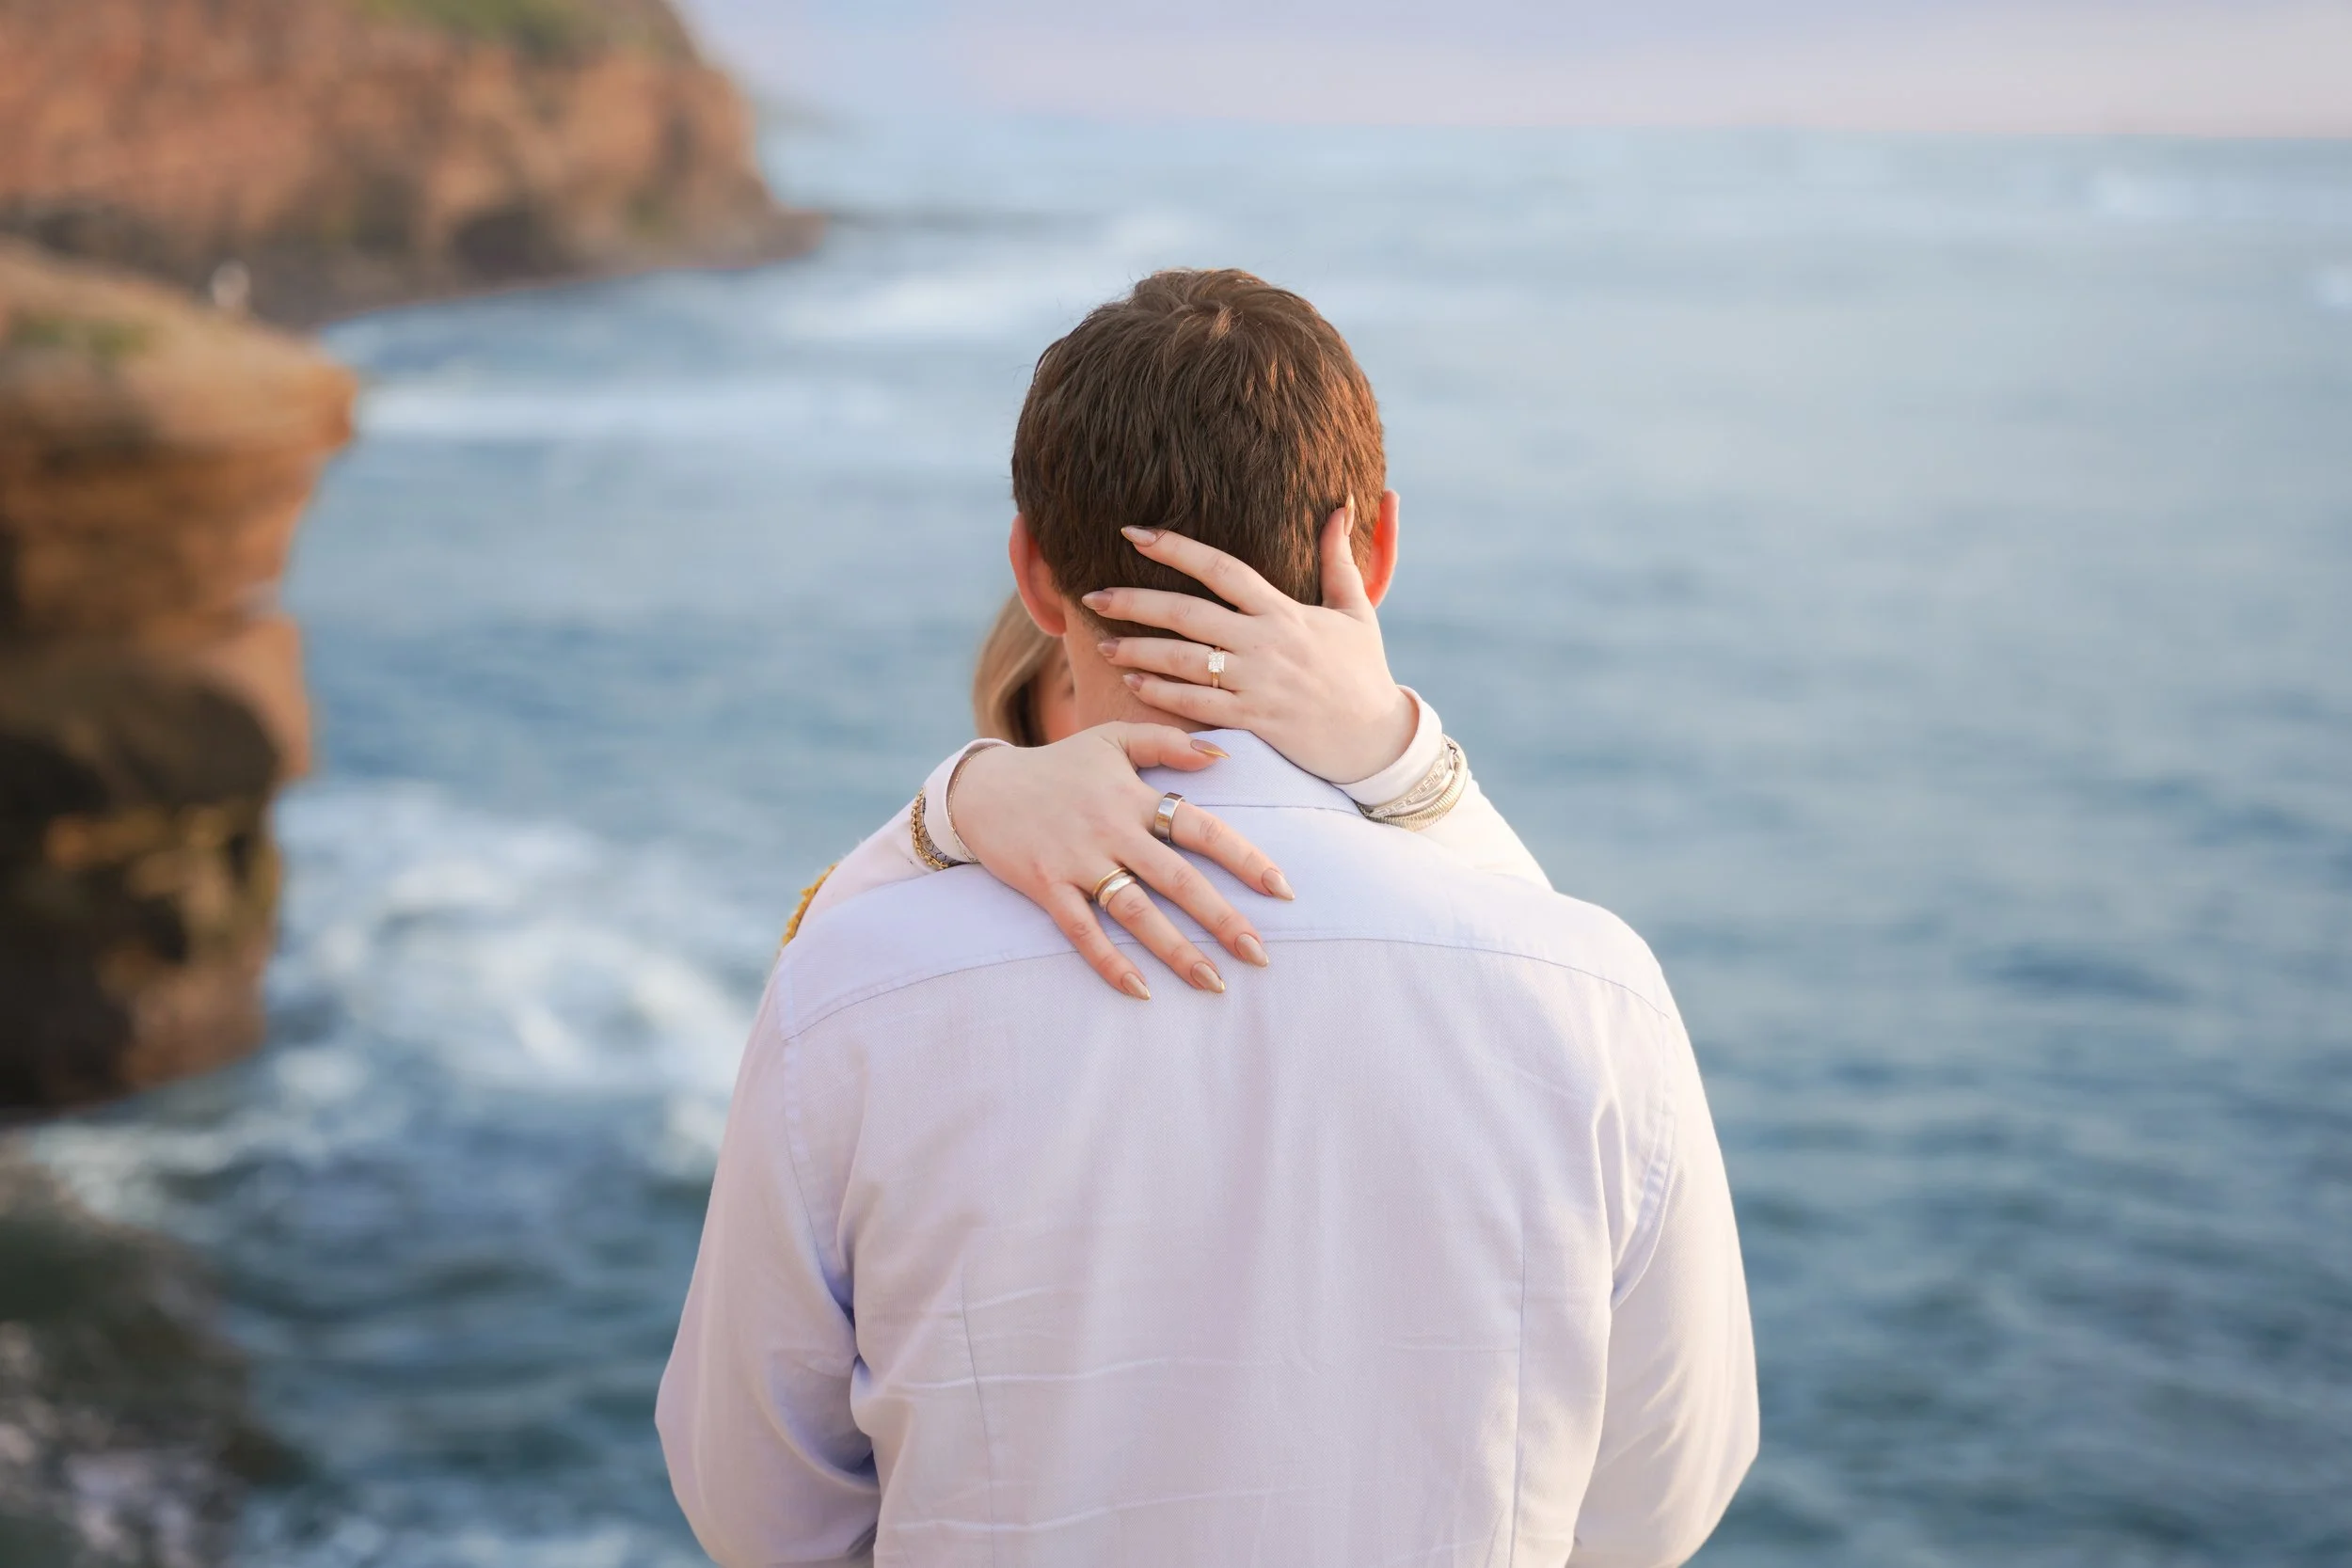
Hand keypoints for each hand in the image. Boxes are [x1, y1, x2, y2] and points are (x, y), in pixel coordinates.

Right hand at [946, 724, 1294, 999]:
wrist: (982, 787)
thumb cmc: (1058, 765)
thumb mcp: (1112, 739)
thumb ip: (1168, 744)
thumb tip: (1224, 756)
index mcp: (1132, 796)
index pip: (1200, 828)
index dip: (1243, 857)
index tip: (1282, 889)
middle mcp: (1110, 831)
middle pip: (1177, 879)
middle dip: (1222, 919)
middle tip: (1260, 954)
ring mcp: (1077, 861)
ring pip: (1135, 911)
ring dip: (1175, 950)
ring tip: (1213, 982)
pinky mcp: (1046, 887)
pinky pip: (1081, 931)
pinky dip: (1109, 961)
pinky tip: (1140, 989)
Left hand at [1084, 502, 1416, 785]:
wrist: (1376, 739)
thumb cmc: (1364, 672)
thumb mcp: (1356, 610)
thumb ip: (1339, 558)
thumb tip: (1341, 506)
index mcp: (1283, 611)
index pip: (1222, 568)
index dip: (1176, 547)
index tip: (1134, 533)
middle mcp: (1265, 643)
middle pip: (1188, 614)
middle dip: (1136, 602)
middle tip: (1092, 595)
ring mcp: (1258, 683)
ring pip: (1185, 662)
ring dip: (1139, 652)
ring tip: (1102, 645)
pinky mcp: (1254, 721)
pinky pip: (1197, 705)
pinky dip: (1161, 695)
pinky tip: (1131, 685)